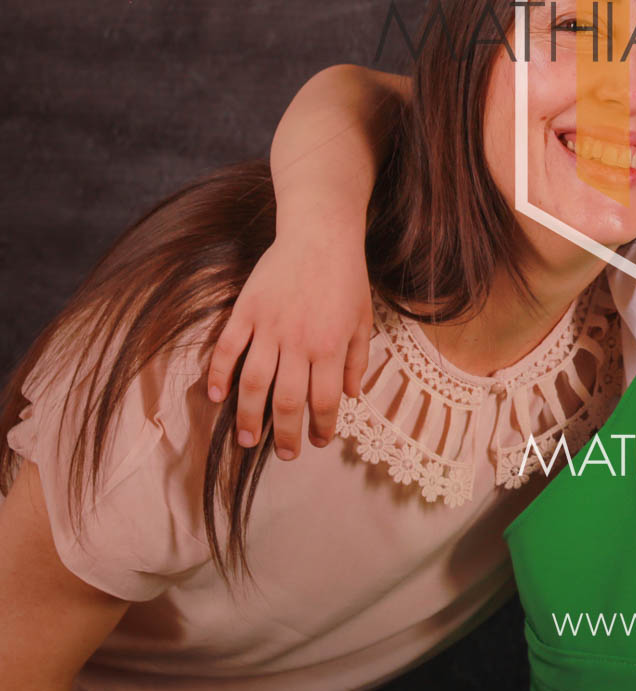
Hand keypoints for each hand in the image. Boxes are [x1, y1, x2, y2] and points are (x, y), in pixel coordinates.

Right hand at [205, 228, 371, 459]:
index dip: (320, 426)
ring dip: (249, 416)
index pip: (323, 400)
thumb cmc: (346, 279)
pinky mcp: (246, 311)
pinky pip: (227, 349)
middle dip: (286, 434)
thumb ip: (357, 361)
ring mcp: (268, 327)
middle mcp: (298, 343)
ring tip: (248, 440)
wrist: (320, 235)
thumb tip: (351, 397)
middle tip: (285, 455)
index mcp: (330, 347)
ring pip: (254, 383)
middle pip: (287, 401)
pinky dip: (218, 374)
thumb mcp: (364, 321)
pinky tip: (217, 397)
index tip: (318, 441)